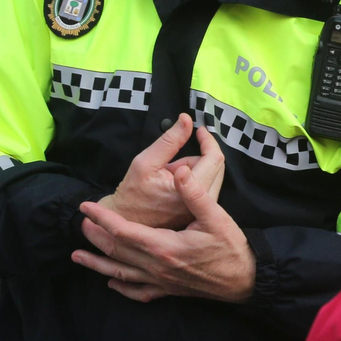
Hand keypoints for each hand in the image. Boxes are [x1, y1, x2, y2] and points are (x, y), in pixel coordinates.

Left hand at [73, 166, 256, 303]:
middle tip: (80, 224)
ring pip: (120, 274)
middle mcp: (157, 266)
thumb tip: (178, 172)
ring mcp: (161, 281)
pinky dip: (121, 288)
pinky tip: (112, 284)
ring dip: (98, 264)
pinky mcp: (168, 291)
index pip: (123, 231)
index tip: (86, 208)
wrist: (245, 280)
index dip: (102, 218)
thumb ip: (194, 194)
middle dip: (96, 237)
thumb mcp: (216, 216)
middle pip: (116, 251)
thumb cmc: (231, 247)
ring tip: (78, 256)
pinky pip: (138, 293)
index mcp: (164, 246)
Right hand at [97, 114, 224, 229]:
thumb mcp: (145, 161)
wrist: (124, 220)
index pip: (213, 159)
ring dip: (193, 169)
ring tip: (168, 175)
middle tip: (171, 162)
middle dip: (197, 157)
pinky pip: (205, 188)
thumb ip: (170, 140)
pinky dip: (193, 180)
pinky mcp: (196, 214)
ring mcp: (199, 211)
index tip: (199, 130)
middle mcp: (199, 204)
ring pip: (211, 177)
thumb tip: (187, 119)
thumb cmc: (131, 192)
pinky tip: (174, 185)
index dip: (208, 140)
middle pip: (216, 167)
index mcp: (188, 191)